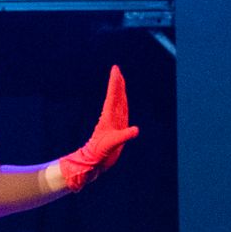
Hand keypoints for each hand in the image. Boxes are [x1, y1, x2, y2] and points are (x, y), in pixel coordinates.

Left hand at [57, 66, 138, 190]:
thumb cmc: (100, 153)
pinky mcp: (116, 128)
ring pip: (118, 103)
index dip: (115, 83)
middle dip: (117, 83)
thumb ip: (123, 136)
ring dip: (120, 91)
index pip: (113, 96)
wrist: (94, 161)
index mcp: (108, 117)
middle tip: (117, 70)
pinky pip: (121, 112)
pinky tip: (123, 101)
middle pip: (115, 96)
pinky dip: (123, 104)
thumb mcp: (111, 145)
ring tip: (120, 81)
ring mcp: (114, 122)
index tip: (115, 70)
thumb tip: (136, 130)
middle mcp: (111, 117)